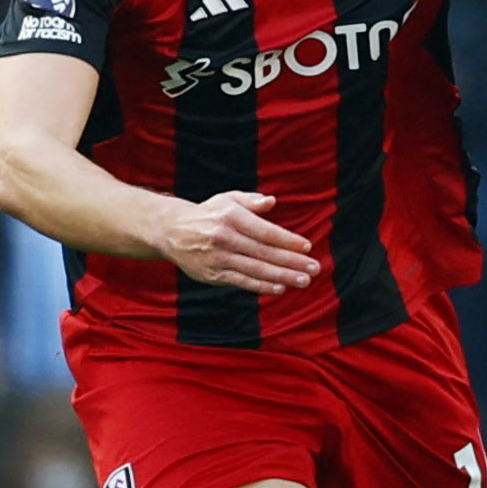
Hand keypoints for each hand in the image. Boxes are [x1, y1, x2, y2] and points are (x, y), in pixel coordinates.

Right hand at [156, 191, 317, 294]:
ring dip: (282, 276)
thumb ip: (251, 200)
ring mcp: (218, 258)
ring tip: (304, 281)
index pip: (265, 231)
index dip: (287, 240)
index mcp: (231, 217)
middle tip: (314, 268)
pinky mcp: (212, 274)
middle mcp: (224, 237)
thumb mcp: (227, 199)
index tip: (307, 246)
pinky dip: (261, 286)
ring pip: (255, 269)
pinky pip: (242, 281)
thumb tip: (272, 201)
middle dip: (292, 261)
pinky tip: (280, 288)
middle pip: (264, 252)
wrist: (171, 231)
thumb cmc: (209, 214)